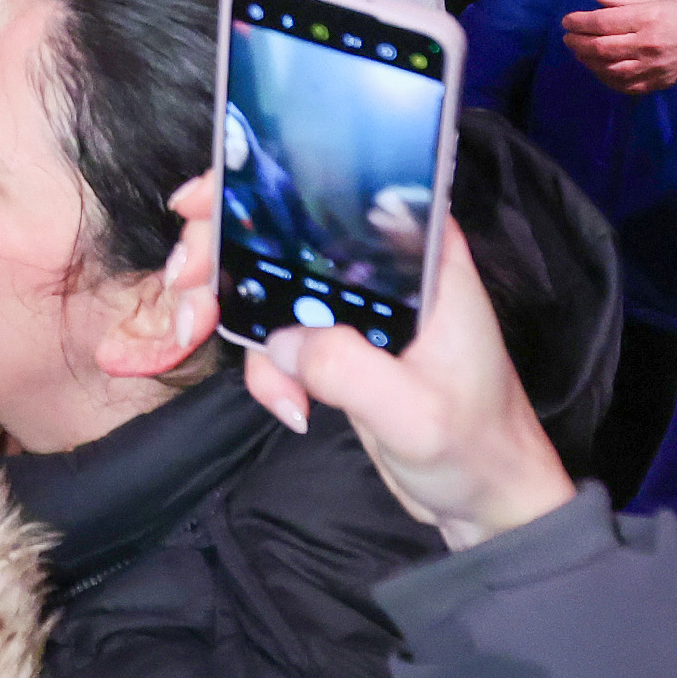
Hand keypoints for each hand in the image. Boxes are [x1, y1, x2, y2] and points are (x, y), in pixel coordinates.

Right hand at [166, 173, 576, 550]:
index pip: (338, 188)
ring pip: (269, 278)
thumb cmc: (476, 445)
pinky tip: (287, 405)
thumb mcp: (413, 412)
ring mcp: (358, 306)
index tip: (206, 199)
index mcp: (420, 255)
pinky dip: (263, 365)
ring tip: (201, 334)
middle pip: (287, 226)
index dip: (264, 176)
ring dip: (226, 303)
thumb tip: (279, 339)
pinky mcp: (339, 344)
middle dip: (222, 244)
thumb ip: (346, 369)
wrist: (489, 500)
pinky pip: (277, 336)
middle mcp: (385, 267)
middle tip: (188, 281)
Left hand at [561, 0, 676, 93]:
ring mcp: (650, 67)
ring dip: (587, 61)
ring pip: (608, 69)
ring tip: (578, 51)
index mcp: (646, 19)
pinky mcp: (653, 83)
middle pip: (601, 48)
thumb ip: (622, 0)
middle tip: (568, 37)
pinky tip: (596, 67)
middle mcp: (646, 45)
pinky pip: (622, 85)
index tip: (567, 21)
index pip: (603, 22)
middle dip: (578, 42)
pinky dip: (604, 77)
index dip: (579, 22)